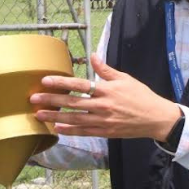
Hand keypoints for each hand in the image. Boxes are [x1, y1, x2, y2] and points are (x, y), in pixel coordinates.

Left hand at [30, 54, 180, 140]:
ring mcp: (103, 120)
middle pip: (72, 103)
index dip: (61, 82)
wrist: (156, 118)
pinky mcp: (105, 132)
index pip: (80, 85)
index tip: (45, 81)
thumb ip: (106, 69)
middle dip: (51, 100)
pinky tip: (57, 128)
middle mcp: (103, 105)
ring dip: (55, 116)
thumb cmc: (141, 96)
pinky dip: (70, 130)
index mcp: (107, 89)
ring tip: (39, 114)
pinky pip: (84, 132)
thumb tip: (92, 56)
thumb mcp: (125, 79)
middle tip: (33, 99)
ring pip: (74, 119)